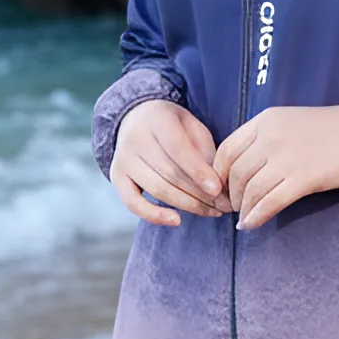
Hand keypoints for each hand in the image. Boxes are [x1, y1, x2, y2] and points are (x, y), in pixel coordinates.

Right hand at [110, 99, 231, 225]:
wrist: (138, 118)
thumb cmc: (174, 127)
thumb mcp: (193, 128)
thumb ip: (205, 153)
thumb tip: (219, 187)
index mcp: (157, 119)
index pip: (178, 149)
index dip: (198, 171)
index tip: (217, 190)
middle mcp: (135, 138)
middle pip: (169, 173)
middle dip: (199, 194)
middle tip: (223, 206)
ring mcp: (123, 158)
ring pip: (157, 189)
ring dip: (187, 205)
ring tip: (211, 211)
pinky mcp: (116, 176)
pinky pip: (133, 203)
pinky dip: (154, 216)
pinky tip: (176, 221)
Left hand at [215, 101, 338, 229]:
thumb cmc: (335, 129)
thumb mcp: (292, 122)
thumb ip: (266, 138)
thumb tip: (243, 167)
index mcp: (266, 120)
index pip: (227, 149)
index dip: (218, 174)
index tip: (221, 188)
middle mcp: (271, 137)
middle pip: (236, 172)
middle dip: (230, 195)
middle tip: (232, 208)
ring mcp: (287, 158)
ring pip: (251, 189)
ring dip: (243, 208)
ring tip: (243, 218)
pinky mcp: (304, 179)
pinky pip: (270, 202)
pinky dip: (257, 217)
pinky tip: (253, 225)